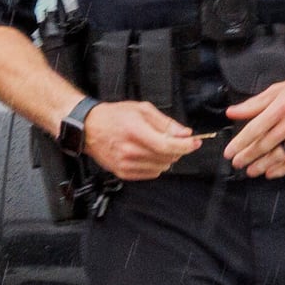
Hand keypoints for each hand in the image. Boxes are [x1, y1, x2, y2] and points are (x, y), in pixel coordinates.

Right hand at [80, 99, 202, 182]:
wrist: (88, 128)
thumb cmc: (113, 116)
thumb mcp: (142, 109)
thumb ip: (165, 122)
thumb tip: (184, 133)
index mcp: (136, 131)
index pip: (169, 146)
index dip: (186, 146)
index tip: (195, 142)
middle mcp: (130, 150)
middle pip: (168, 158)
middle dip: (177, 149)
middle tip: (173, 140)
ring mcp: (126, 164)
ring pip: (162, 168)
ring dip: (166, 158)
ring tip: (156, 146)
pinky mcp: (123, 173)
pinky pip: (151, 174)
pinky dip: (155, 165)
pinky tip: (148, 154)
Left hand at [223, 67, 284, 176]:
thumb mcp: (279, 89)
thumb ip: (254, 104)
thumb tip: (232, 112)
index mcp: (282, 106)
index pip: (255, 129)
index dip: (240, 143)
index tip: (229, 152)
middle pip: (265, 144)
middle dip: (248, 156)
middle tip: (237, 164)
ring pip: (280, 154)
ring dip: (263, 165)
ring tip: (251, 170)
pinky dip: (283, 168)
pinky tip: (271, 172)